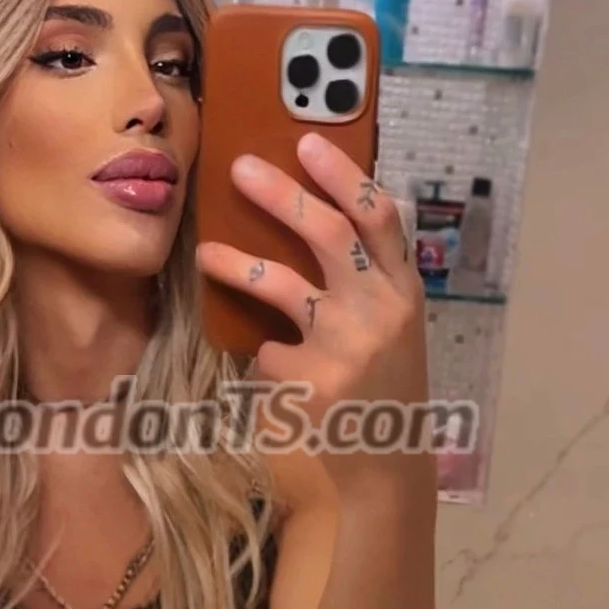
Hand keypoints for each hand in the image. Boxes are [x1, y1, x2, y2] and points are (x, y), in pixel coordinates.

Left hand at [195, 136, 432, 490]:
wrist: (385, 467)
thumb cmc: (384, 387)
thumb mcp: (394, 328)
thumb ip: (368, 281)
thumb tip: (312, 216)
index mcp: (404, 290)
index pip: (380, 217)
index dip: (344, 176)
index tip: (308, 142)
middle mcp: (381, 311)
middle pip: (328, 234)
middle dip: (281, 194)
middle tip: (240, 168)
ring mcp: (346, 346)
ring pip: (282, 285)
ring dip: (237, 264)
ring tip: (205, 253)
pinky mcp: (311, 381)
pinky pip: (267, 351)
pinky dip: (267, 360)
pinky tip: (283, 379)